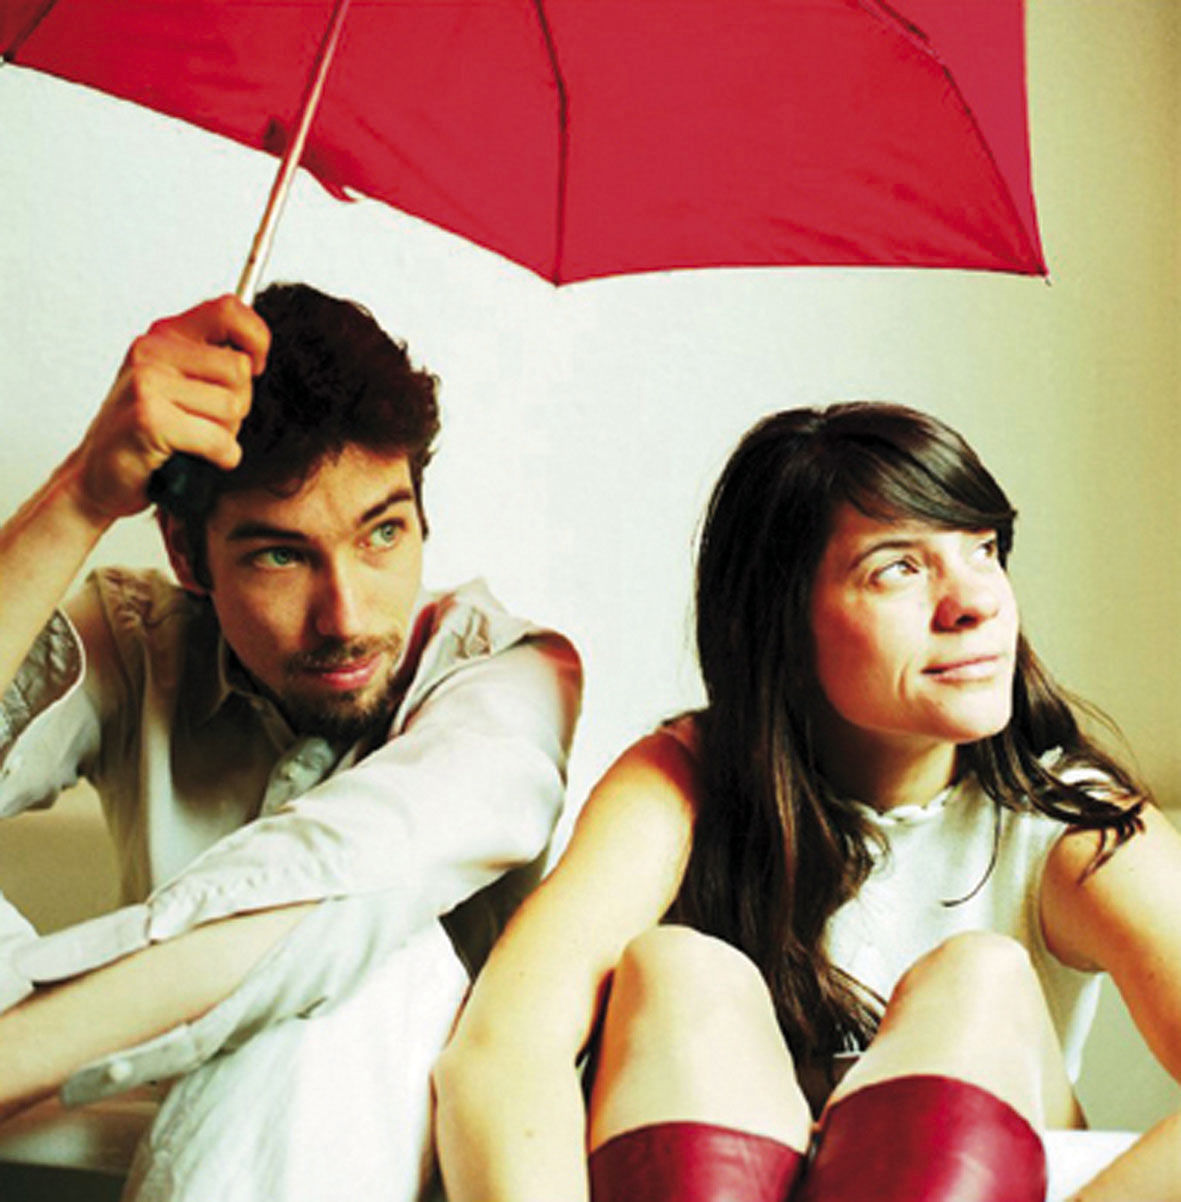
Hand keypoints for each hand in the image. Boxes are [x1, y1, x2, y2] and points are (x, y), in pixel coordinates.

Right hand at [69, 295, 269, 523]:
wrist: (100, 474)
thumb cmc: (145, 431)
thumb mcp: (177, 381)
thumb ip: (212, 360)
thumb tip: (257, 356)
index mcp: (165, 335)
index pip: (228, 311)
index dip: (256, 338)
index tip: (256, 366)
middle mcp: (153, 351)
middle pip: (239, 369)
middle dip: (238, 405)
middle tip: (207, 421)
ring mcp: (147, 382)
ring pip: (232, 407)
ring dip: (226, 434)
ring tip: (194, 439)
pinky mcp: (149, 419)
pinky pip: (219, 440)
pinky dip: (220, 457)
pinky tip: (197, 458)